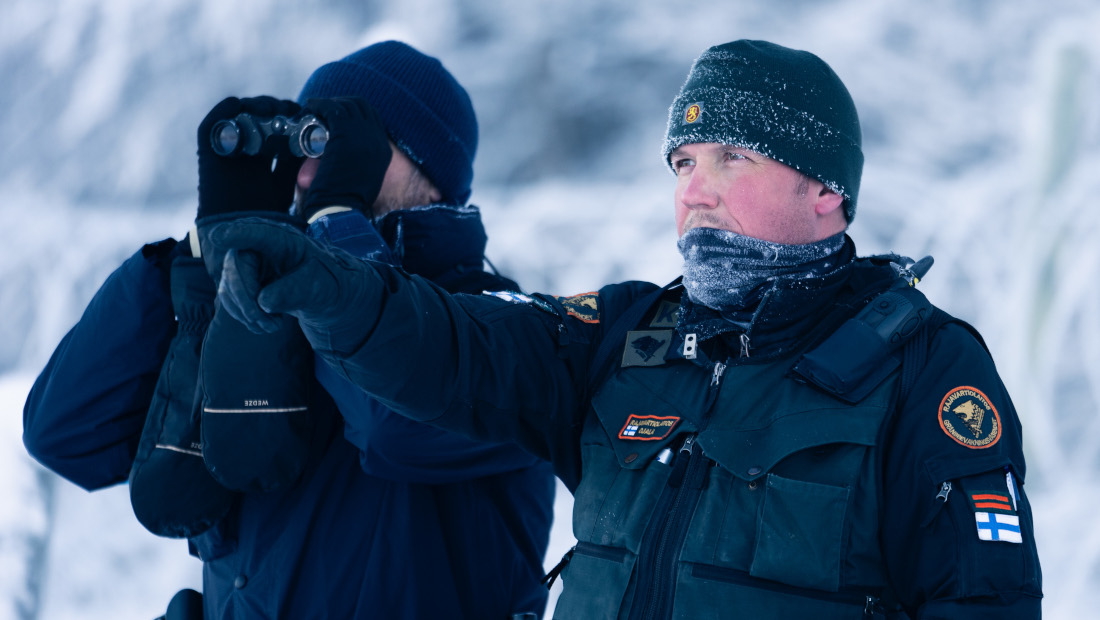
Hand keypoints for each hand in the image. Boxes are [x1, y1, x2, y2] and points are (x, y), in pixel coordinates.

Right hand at [196, 96, 302, 219]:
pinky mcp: (209, 151)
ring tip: (272, 108)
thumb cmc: (267, 217)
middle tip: (290, 109)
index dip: (290, 118)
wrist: (238, 234)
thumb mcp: (288, 185)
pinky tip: (240, 105)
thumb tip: (313, 143)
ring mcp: (228, 150)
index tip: (305, 115)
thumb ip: (295, 165)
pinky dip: (224, 110)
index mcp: (265, 160)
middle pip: (260, 118)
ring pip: (240, 116)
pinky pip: (212, 124)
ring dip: (256, 106)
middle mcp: (246, 152)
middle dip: (276, 109)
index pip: (278, 129)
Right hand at [209, 217, 377, 354]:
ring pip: (228, 288)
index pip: (257, 233)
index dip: (238, 234)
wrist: (320, 291)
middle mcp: (257, 245)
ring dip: (249, 315)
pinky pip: (229, 300)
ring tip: (275, 325)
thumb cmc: (323, 281)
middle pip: (235, 268)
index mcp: (282, 238)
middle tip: (273, 325)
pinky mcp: (237, 280)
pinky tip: (266, 322)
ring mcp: (243, 262)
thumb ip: (296, 290)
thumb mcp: (319, 285)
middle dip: (248, 302)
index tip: (219, 236)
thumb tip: (264, 302)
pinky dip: (246, 317)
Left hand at [299, 97, 391, 217]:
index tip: (338, 116)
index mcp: (382, 151)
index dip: (355, 114)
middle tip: (326, 108)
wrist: (341, 210)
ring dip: (329, 104)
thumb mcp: (357, 179)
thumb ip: (351, 163)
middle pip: (363, 107)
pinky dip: (320, 105)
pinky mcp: (345, 133)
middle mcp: (376, 139)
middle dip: (344, 104)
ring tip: (314, 107)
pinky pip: (332, 109)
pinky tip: (310, 106)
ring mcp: (362, 135)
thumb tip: (329, 152)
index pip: (373, 121)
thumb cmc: (344, 202)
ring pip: (347, 105)